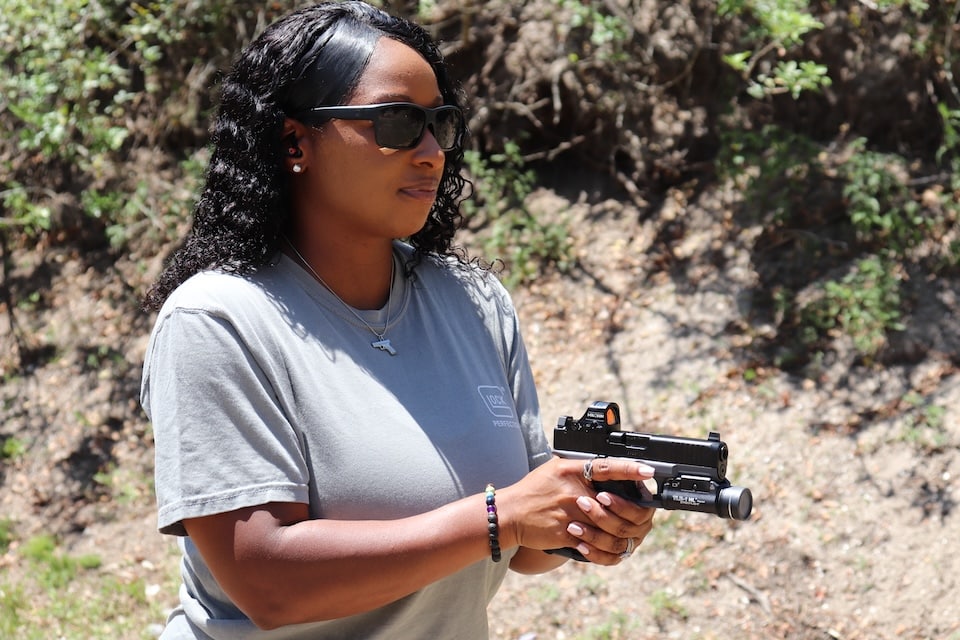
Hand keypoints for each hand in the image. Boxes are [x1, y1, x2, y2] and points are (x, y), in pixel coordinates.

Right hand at [497, 456, 655, 564]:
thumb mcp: (555, 469)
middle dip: (626, 509)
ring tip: (618, 529)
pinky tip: (595, 543)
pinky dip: (597, 544)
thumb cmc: (533, 490)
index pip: (607, 466)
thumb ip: (579, 467)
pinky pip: (591, 541)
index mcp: (571, 470)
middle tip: (638, 509)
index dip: (630, 469)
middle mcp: (573, 490)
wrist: (510, 514)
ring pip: (605, 524)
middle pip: (612, 501)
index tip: (648, 470)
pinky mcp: (566, 532)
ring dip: (613, 528)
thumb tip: (603, 466)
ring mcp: (571, 513)